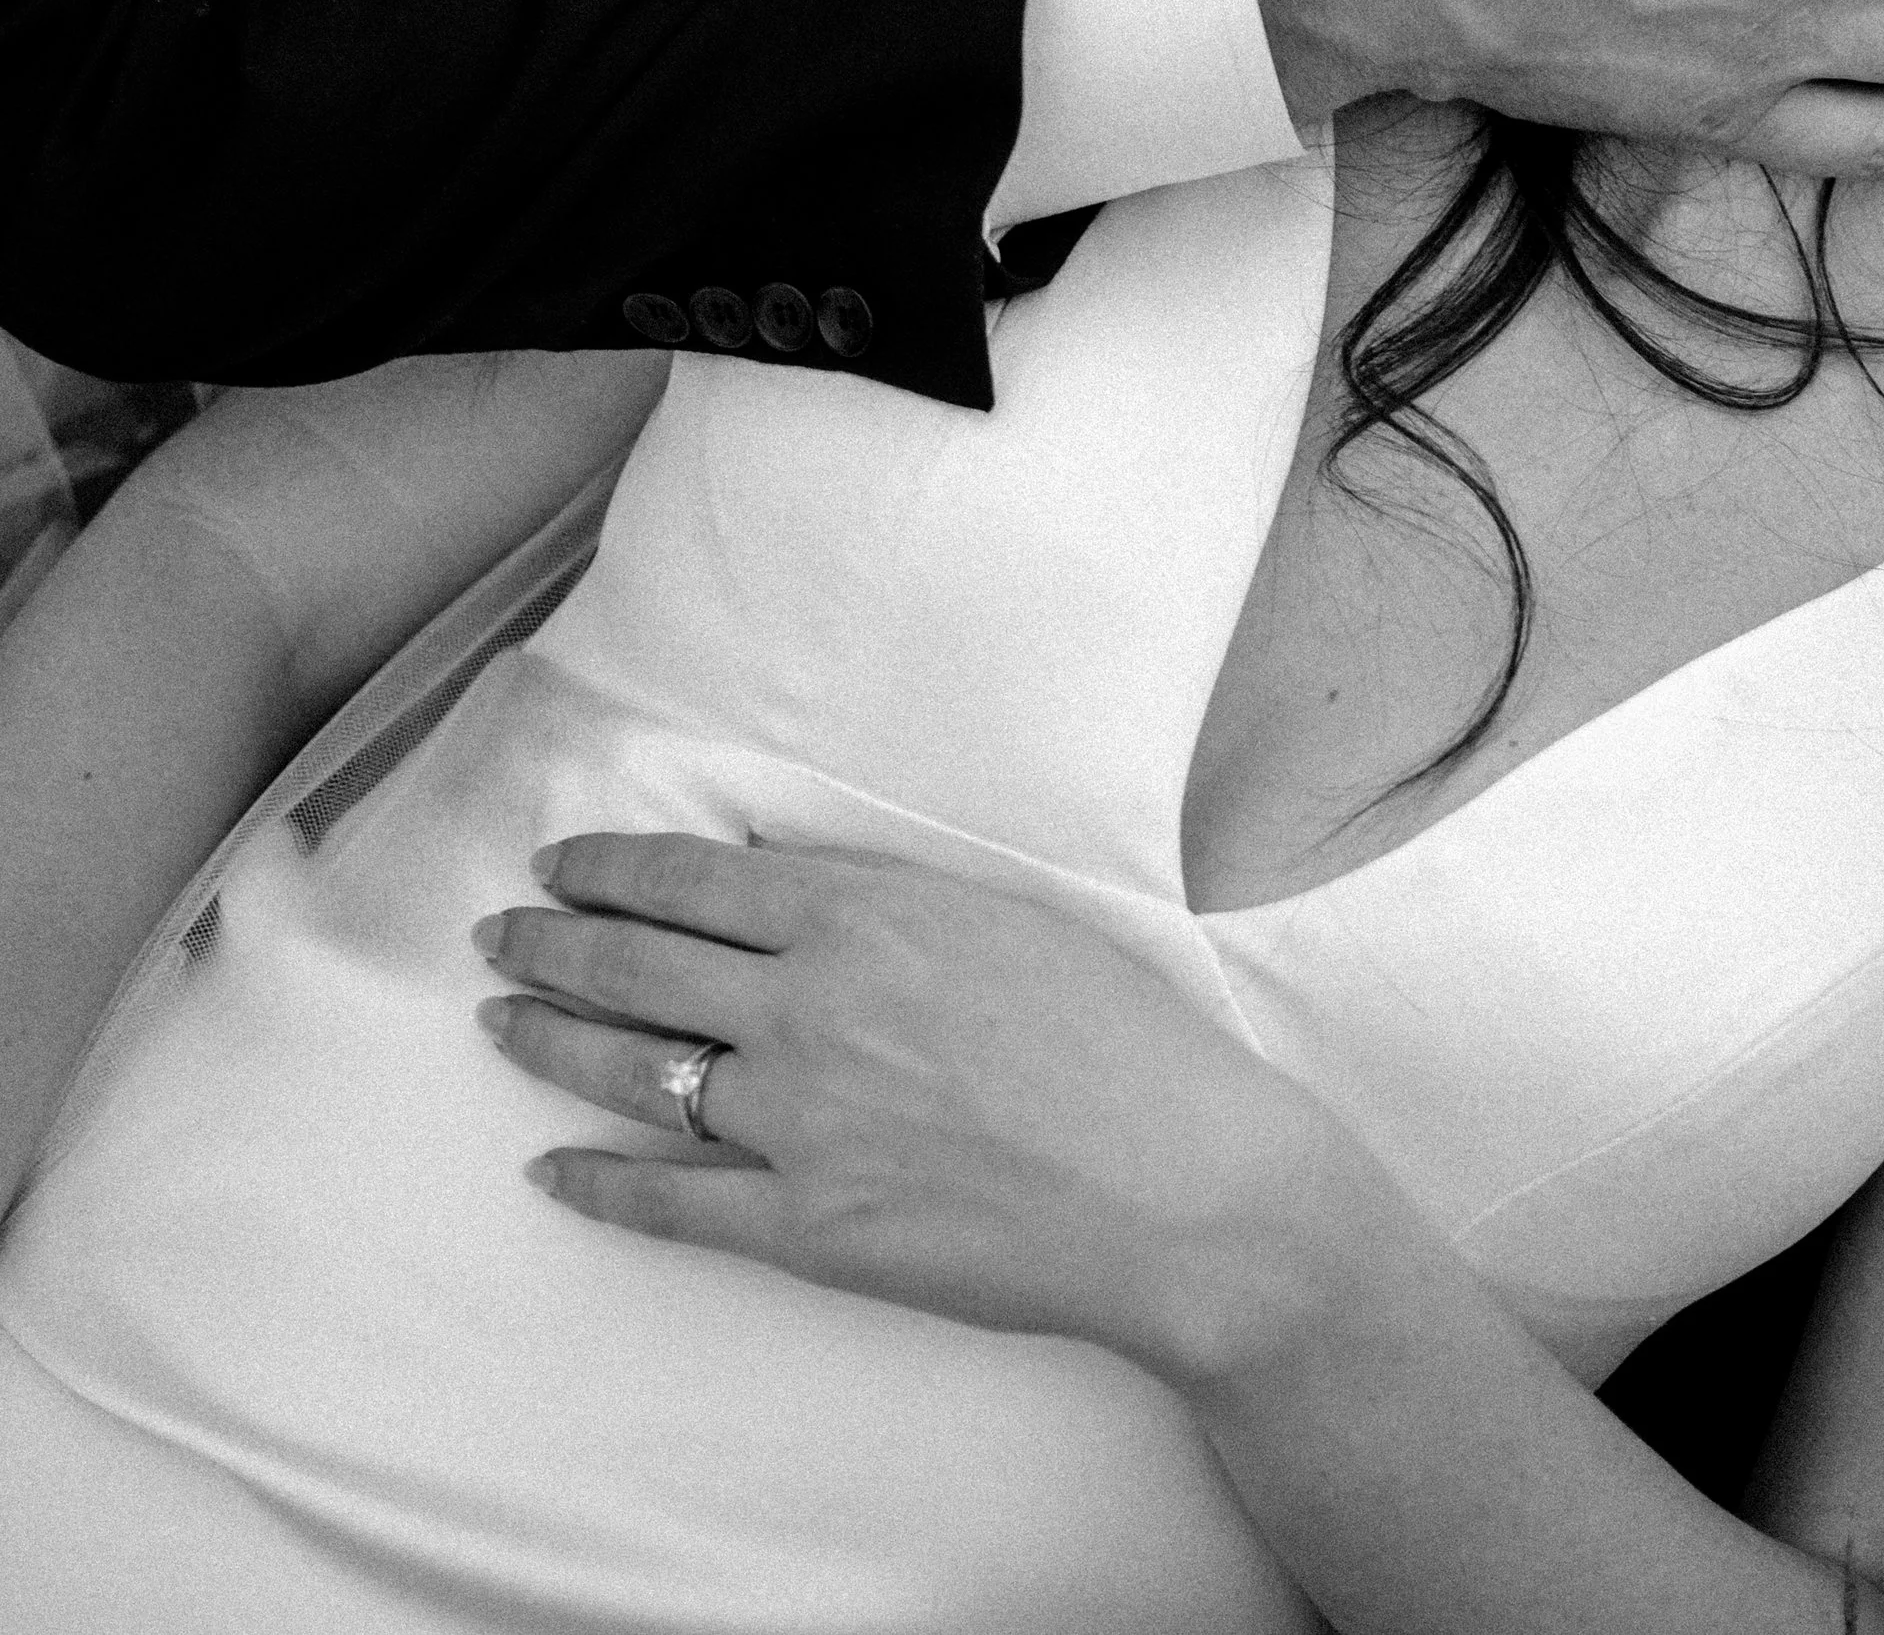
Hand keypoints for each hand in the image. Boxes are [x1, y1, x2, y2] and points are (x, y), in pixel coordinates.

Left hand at [474, 833, 1348, 1382]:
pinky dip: (596, 1184)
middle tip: (496, 937)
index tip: (557, 865)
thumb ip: (878, 897)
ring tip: (501, 1025)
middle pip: (635, 965)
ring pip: (631, 1074)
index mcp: (859, 915)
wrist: (1177, 1185)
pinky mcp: (805, 1228)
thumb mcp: (996, 916)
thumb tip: (779, 875)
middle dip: (550, 946)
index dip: (607, 868)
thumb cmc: (1116, 1037)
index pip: (689, 878)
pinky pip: (668, 1203)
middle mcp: (806, 1007)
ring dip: (549, 1045)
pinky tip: (550, 1169)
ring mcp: (796, 1121)